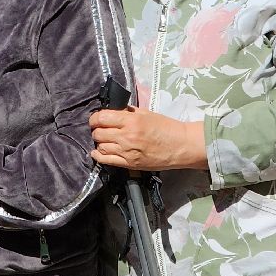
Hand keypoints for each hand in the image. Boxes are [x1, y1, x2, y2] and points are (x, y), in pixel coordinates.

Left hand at [88, 106, 206, 171]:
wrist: (180, 146)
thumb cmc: (166, 127)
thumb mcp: (146, 113)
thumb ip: (128, 112)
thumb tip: (114, 112)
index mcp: (131, 121)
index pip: (102, 118)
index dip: (95, 118)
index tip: (96, 119)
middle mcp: (126, 136)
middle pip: (98, 133)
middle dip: (96, 130)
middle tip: (100, 128)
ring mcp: (127, 152)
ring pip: (100, 147)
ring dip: (99, 142)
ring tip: (103, 139)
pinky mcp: (129, 164)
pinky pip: (106, 161)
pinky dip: (98, 156)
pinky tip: (97, 152)